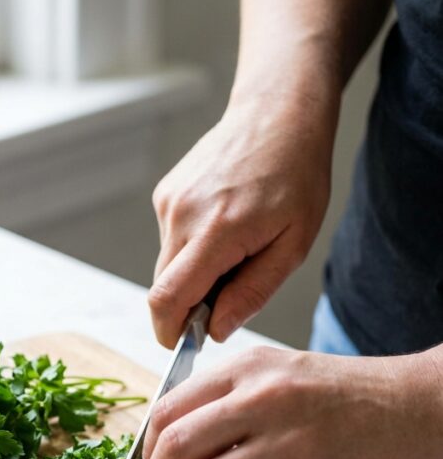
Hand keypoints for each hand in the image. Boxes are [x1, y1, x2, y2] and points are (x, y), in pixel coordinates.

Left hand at [142, 346, 442, 458]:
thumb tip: (173, 444)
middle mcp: (263, 400)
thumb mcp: (281, 372)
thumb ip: (229, 399)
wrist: (422, 407)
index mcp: (248, 369)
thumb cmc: (348, 395)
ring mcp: (290, 444)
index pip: (166, 410)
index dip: (146, 451)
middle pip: (174, 449)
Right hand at [149, 96, 332, 347]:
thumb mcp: (294, 243)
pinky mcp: (165, 194)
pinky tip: (223, 224)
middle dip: (188, 305)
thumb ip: (253, 292)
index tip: (184, 344)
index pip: (168, 299)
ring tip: (236, 247)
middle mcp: (182, 215)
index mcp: (217, 231)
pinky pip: (170, 240)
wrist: (276, 114)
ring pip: (167, 265)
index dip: (169, 332)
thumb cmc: (296, 176)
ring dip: (194, 273)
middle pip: (163, 288)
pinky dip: (191, 248)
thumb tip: (215, 329)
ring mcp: (169, 201)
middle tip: (230, 292)